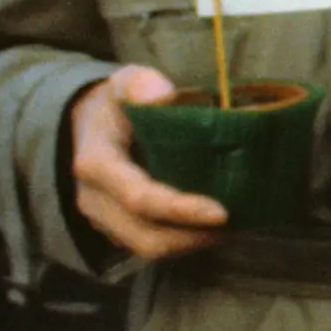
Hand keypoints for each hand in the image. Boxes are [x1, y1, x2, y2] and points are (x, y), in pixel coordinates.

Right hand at [70, 66, 227, 259]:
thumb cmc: (116, 104)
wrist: (88, 126)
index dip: (179, 210)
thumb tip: (161, 94)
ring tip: (237, 227)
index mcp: (96, 164)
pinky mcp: (117, 228)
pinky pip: (151, 246)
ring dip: (194, 244)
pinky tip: (218, 227)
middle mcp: (94, 199)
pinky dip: (186, 241)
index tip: (221, 212)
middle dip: (195, 237)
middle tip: (242, 223)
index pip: (138, 197)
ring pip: (149, 248)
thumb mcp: (124, 83)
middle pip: (146, 236)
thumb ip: (138, 83)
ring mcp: (104, 218)